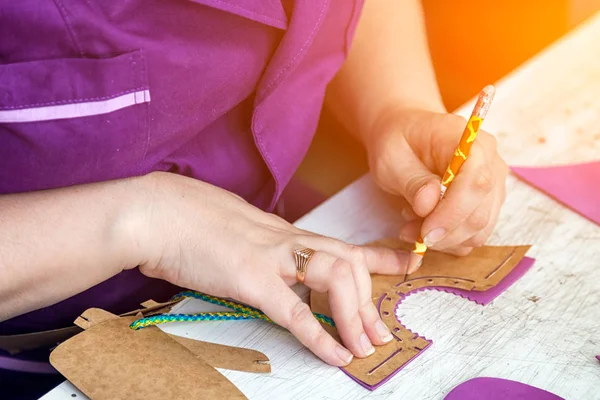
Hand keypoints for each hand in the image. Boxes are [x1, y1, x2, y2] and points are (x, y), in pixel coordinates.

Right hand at [134, 172, 409, 365]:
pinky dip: (320, 336)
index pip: (340, 241)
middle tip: (381, 333)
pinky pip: (295, 311)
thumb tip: (265, 262)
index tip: (408, 261)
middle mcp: (285, 240)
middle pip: (348, 261)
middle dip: (371, 300)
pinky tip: (335, 355)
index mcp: (281, 231)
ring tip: (364, 347)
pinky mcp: (250, 278)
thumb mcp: (231, 228)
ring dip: (355, 316)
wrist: (153, 212)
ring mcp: (271, 257)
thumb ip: (256, 245)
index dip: (379, 254)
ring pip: (335, 277)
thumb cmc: (184, 218)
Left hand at [365, 108, 508, 261]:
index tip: (425, 232)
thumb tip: (429, 204)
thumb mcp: (391, 158)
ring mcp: (492, 183)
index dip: (452, 213)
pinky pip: (474, 233)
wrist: (405, 133)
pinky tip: (424, 225)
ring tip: (412, 225)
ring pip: (480, 229)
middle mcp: (489, 161)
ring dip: (445, 238)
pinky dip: (449, 239)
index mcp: (468, 141)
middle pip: (481, 212)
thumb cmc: (397, 141)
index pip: (475, 182)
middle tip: (409, 233)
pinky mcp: (486, 203)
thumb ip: (412, 181)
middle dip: (445, 233)